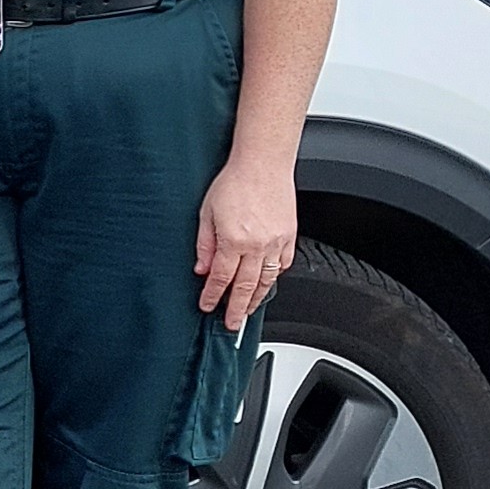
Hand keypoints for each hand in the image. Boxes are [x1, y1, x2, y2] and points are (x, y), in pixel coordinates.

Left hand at [195, 155, 299, 325]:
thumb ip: (204, 244)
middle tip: (231, 324)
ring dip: (256, 299)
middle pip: (245, 287)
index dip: (213, 296)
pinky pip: (283, 265)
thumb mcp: (206, 212)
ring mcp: (276, 243)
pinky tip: (267, 284)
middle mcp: (257, 246)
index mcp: (234, 240)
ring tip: (247, 311)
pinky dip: (274, 278)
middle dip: (236, 309)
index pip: (221, 278)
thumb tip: (201, 269)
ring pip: (267, 281)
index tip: (207, 307)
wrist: (263, 164)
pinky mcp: (289, 237)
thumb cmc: (234, 182)